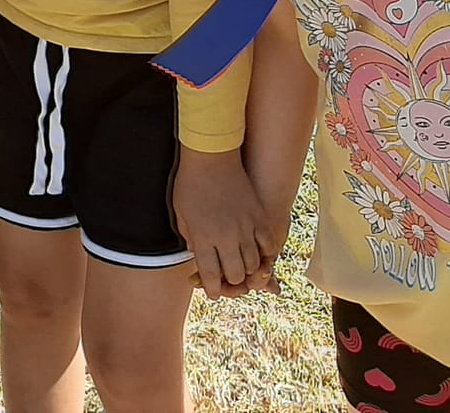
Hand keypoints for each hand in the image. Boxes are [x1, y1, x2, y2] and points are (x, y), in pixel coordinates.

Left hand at [172, 146, 274, 298]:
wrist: (210, 156)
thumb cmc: (190, 184)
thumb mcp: (181, 214)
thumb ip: (192, 240)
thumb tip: (201, 258)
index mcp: (203, 237)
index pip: (210, 275)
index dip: (212, 289)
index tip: (213, 292)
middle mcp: (225, 236)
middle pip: (235, 274)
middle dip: (231, 283)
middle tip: (228, 280)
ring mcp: (245, 227)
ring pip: (254, 264)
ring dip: (248, 270)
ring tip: (242, 267)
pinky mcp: (259, 217)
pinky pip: (269, 246)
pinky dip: (266, 255)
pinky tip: (259, 254)